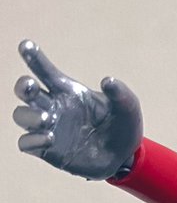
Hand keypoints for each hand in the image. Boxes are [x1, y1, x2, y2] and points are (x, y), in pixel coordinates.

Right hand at [13, 40, 142, 179]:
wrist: (124, 158)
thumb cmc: (122, 126)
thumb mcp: (127, 108)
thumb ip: (120, 94)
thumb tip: (109, 81)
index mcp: (68, 91)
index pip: (45, 71)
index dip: (34, 58)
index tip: (26, 45)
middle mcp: (53, 107)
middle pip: (25, 91)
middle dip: (23, 86)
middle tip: (31, 85)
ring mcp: (47, 128)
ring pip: (21, 116)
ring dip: (29, 115)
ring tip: (47, 118)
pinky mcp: (46, 150)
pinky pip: (26, 143)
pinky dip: (32, 140)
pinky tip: (49, 138)